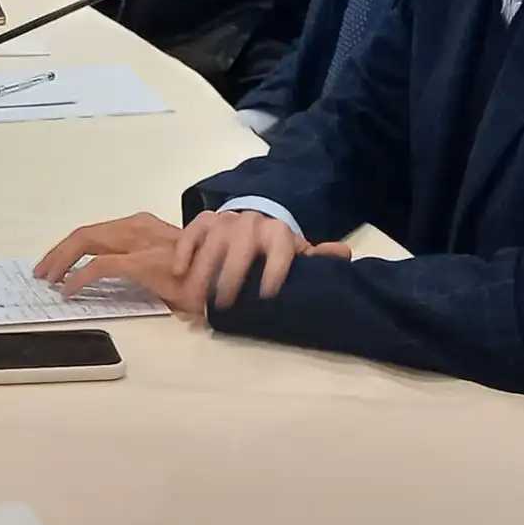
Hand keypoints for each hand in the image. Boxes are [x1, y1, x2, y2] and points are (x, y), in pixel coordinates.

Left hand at [34, 213, 206, 316]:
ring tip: (49, 279)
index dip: (70, 246)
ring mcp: (139, 242)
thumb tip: (109, 273)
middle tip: (42, 271)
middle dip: (58, 252)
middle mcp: (137, 226)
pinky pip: (98, 266)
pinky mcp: (141, 262)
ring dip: (61, 260)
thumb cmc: (199, 274)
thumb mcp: (163, 261)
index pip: (97, 231)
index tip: (55, 262)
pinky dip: (77, 277)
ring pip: (86, 241)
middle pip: (85, 233)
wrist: (226, 277)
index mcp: (142, 225)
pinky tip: (68, 290)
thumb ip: (138, 261)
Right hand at [172, 209, 314, 308]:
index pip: (280, 248)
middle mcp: (251, 222)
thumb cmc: (272, 247)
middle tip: (224, 303)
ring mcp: (225, 220)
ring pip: (213, 240)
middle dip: (232, 275)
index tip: (267, 295)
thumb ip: (316, 257)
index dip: (275, 270)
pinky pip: (191, 233)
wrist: (251, 222)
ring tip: (199, 297)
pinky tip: (180, 273)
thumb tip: (343, 254)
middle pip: (242, 245)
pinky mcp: (203, 221)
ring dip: (205, 269)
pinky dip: (184, 251)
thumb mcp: (295, 252)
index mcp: (278, 231)